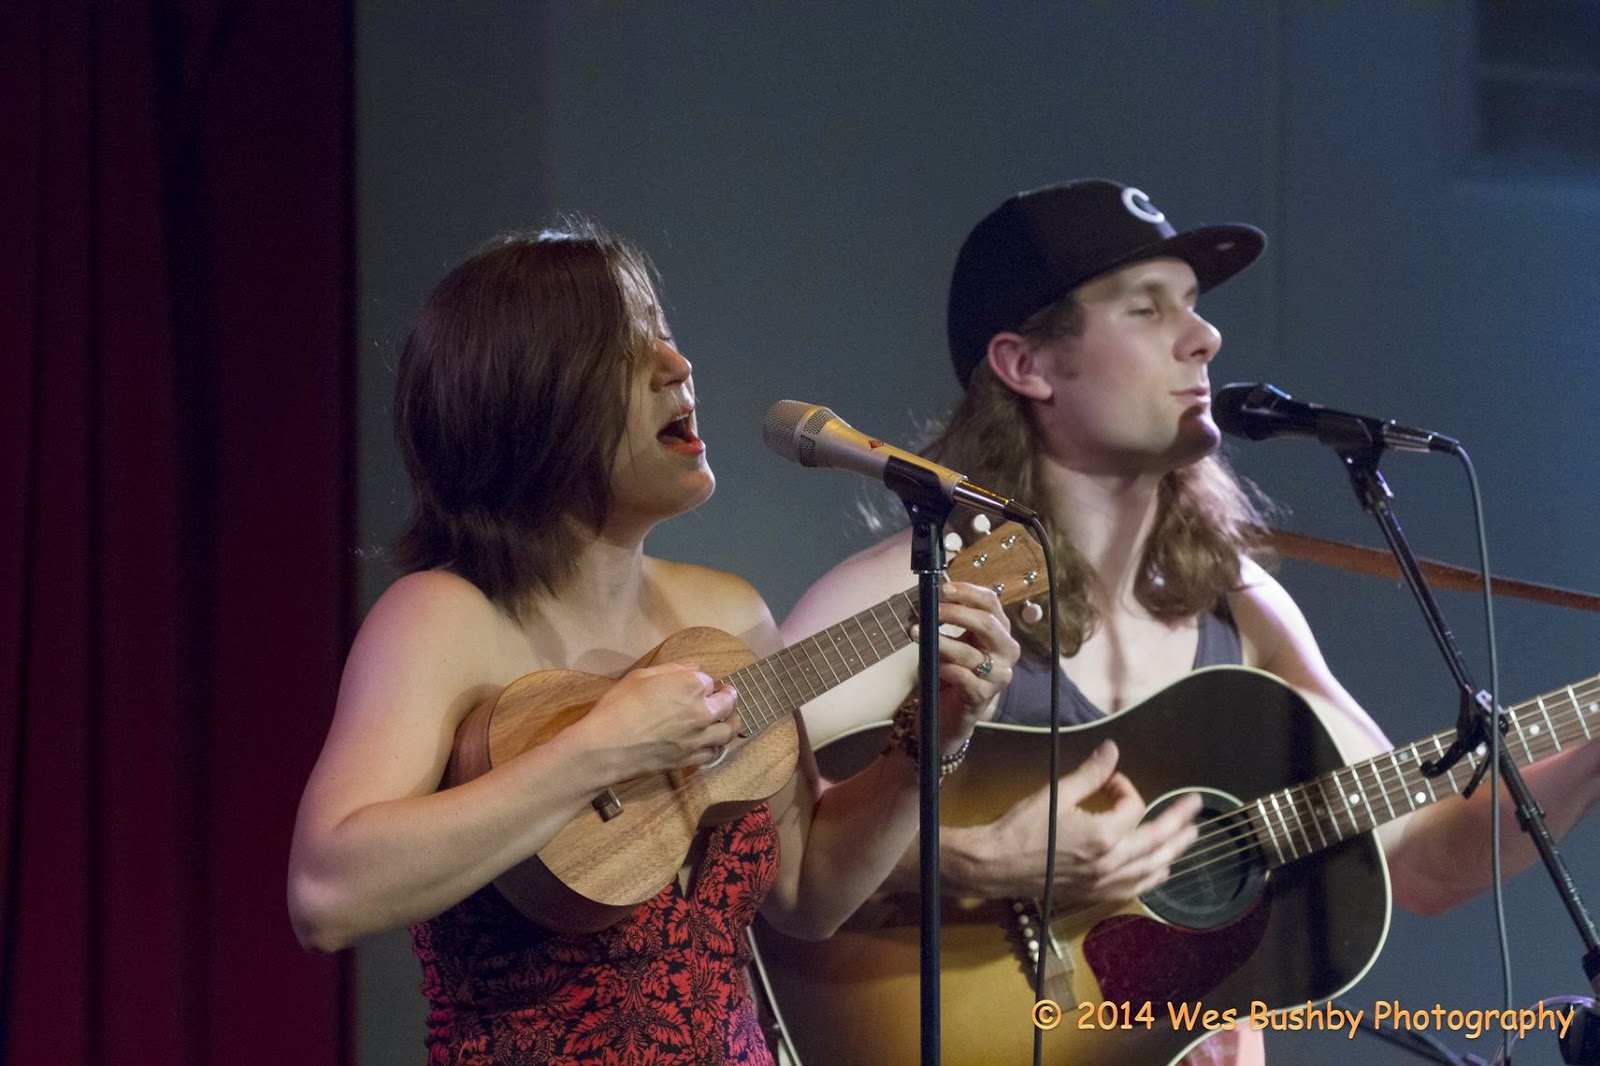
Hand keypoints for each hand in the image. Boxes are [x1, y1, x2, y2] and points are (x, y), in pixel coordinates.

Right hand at [572, 662, 740, 778]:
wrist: (607, 747)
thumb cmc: (619, 706)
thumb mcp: (641, 676)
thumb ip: (672, 670)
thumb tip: (695, 669)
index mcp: (691, 685)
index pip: (708, 680)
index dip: (702, 682)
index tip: (699, 684)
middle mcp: (702, 711)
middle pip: (727, 704)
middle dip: (728, 698)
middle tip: (727, 696)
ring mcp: (699, 738)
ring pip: (728, 731)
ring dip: (731, 723)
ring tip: (729, 720)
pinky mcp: (691, 759)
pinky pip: (714, 753)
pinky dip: (717, 747)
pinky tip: (713, 744)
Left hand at [918, 581, 1019, 752]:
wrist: (949, 714)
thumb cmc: (951, 672)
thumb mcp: (950, 641)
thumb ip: (946, 621)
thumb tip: (928, 596)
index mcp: (999, 631)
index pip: (991, 602)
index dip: (967, 592)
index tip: (943, 589)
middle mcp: (1006, 651)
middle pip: (987, 623)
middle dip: (956, 613)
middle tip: (931, 610)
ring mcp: (998, 676)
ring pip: (970, 653)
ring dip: (941, 642)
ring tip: (918, 635)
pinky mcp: (982, 696)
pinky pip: (963, 677)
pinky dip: (946, 669)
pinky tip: (935, 666)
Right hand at [947, 740, 1200, 904]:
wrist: (996, 865)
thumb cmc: (1022, 827)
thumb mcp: (1055, 794)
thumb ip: (1090, 774)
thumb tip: (1113, 750)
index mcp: (1103, 835)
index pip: (1133, 807)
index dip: (1125, 787)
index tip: (1109, 779)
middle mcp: (1112, 862)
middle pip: (1157, 840)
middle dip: (1179, 821)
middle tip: (1196, 807)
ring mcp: (1106, 882)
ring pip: (1153, 868)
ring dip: (1174, 850)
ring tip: (1190, 838)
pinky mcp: (1097, 894)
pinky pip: (1136, 888)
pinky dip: (1153, 877)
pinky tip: (1160, 871)